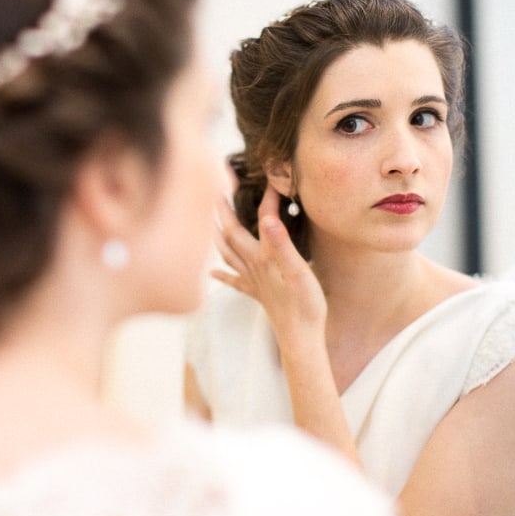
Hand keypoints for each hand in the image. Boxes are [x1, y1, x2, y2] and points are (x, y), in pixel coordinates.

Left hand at [212, 186, 326, 341]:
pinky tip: (212, 271)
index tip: (271, 176)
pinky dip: (221, 272)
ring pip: (227, 251)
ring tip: (209, 218)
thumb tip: (267, 219)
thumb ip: (282, 244)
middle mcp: (254, 265)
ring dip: (217, 232)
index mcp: (264, 256)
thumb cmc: (305, 307)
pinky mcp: (257, 293)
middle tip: (217, 184)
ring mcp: (253, 280)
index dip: (267, 195)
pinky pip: (233, 280)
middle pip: (231, 231)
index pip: (263, 216)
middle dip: (223, 207)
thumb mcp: (300, 272)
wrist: (301, 339)